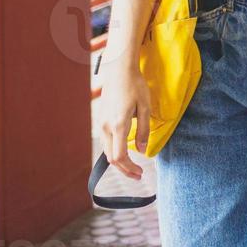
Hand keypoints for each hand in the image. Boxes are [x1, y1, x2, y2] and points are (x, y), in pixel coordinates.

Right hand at [96, 57, 149, 179]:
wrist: (118, 71)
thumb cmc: (135, 86)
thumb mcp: (145, 107)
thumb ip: (143, 130)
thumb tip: (142, 151)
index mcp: (118, 125)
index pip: (119, 156)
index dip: (129, 168)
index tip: (140, 173)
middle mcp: (106, 127)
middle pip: (111, 158)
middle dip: (125, 169)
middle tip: (139, 175)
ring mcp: (101, 124)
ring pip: (107, 151)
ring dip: (119, 161)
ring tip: (133, 166)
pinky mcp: (101, 120)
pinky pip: (106, 142)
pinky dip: (114, 151)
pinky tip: (125, 152)